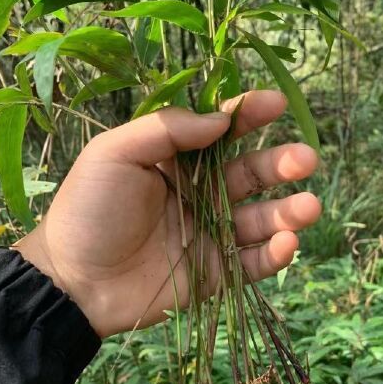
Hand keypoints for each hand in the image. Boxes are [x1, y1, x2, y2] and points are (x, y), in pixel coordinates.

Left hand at [14, 91, 320, 337]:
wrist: (73, 281)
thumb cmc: (88, 209)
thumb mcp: (115, 153)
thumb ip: (167, 129)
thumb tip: (220, 118)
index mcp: (176, 160)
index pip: (222, 131)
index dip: (250, 115)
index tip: (277, 103)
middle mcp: (199, 193)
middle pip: (251, 174)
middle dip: (282, 164)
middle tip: (306, 159)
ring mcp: (209, 235)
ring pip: (260, 219)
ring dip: (289, 212)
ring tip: (309, 207)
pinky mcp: (215, 274)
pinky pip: (253, 264)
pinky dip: (274, 254)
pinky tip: (288, 243)